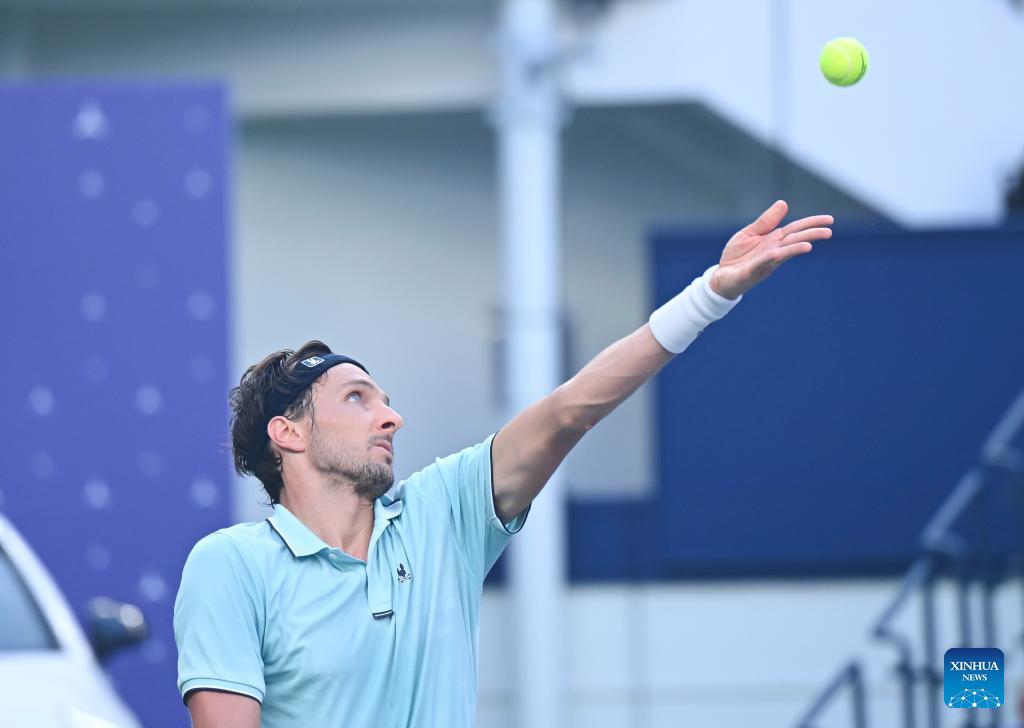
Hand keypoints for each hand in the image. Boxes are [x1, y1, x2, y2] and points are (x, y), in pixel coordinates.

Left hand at [710, 200, 832, 299]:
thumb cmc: (738, 255)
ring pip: (781, 255)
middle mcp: (773, 251)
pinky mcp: (750, 272)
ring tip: (808, 246)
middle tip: (828, 232)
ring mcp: (763, 263)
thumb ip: (766, 221)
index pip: (796, 229)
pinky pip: (760, 264)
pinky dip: (768, 259)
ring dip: (794, 250)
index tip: (830, 220)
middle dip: (810, 236)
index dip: (812, 224)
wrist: (722, 276)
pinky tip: (776, 253)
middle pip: (794, 241)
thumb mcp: (750, 233)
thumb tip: (784, 203)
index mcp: (774, 241)